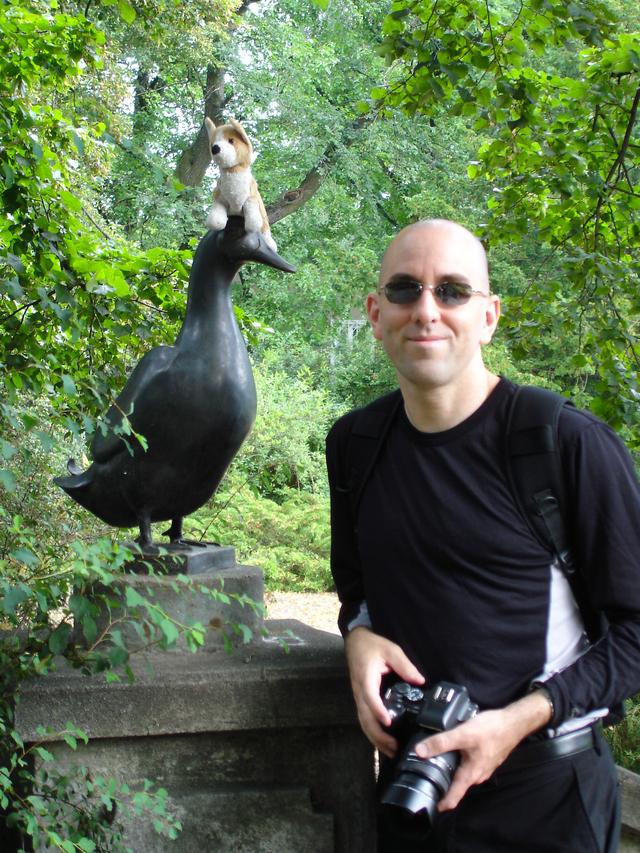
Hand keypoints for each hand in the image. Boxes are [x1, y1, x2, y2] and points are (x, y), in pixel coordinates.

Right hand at [344, 627, 424, 757]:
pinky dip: (373, 733)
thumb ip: (405, 665)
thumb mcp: (390, 650)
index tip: (388, 722)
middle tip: (394, 748)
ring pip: (363, 722)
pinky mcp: (362, 700)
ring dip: (375, 739)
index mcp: (366, 678)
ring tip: (391, 752)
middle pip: (365, 718)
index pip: (370, 697)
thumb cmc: (372, 646)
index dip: (378, 710)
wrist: (356, 642)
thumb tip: (420, 681)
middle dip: (378, 735)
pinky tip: (384, 742)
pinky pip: (365, 719)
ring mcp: (359, 697)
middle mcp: (360, 691)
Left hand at [414, 690, 552, 811]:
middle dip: (440, 783)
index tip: (425, 803)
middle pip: (456, 786)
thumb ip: (441, 742)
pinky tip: (452, 749)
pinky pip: (468, 764)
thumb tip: (419, 751)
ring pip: (462, 774)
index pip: (453, 798)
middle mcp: (477, 775)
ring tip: (433, 761)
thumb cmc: (492, 730)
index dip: (439, 803)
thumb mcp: (463, 734)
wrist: (513, 722)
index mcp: (471, 774)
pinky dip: (458, 761)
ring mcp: (482, 767)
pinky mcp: (484, 758)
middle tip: (422, 776)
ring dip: (449, 770)